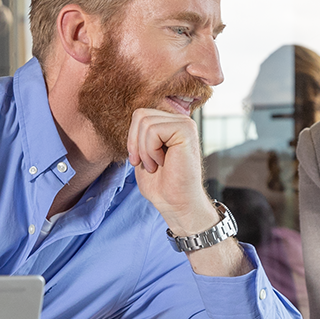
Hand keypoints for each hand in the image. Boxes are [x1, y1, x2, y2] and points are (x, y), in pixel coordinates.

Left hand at [126, 107, 250, 277]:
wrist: (176, 204)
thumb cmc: (160, 184)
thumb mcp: (143, 153)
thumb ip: (140, 133)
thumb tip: (135, 115)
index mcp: (170, 123)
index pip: (139, 115)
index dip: (132, 139)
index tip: (138, 160)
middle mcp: (180, 119)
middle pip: (140, 114)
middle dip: (135, 143)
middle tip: (148, 164)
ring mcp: (185, 123)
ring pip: (145, 122)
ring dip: (144, 150)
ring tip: (156, 165)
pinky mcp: (186, 130)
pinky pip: (153, 130)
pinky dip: (150, 150)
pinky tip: (162, 163)